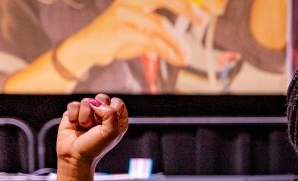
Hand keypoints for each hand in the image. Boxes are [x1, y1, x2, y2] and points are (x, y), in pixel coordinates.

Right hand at [57, 94, 128, 177]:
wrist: (75, 156)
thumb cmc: (95, 147)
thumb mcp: (111, 132)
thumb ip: (110, 113)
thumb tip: (95, 103)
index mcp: (117, 119)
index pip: (117, 102)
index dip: (110, 110)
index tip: (107, 123)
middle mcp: (103, 114)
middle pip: (101, 98)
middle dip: (97, 112)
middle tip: (94, 126)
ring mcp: (88, 113)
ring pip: (86, 101)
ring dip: (84, 117)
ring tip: (84, 128)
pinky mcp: (74, 113)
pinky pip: (73, 105)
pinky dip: (73, 116)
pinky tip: (75, 126)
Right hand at [64, 0, 227, 70]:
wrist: (90, 47)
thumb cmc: (120, 38)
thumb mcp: (146, 35)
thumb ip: (166, 37)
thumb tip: (186, 53)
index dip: (187, 1)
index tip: (207, 8)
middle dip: (187, 8)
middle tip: (202, 21)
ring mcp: (124, 11)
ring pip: (160, 24)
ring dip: (177, 42)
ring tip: (186, 56)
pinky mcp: (120, 28)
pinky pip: (150, 39)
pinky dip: (166, 50)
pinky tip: (174, 57)